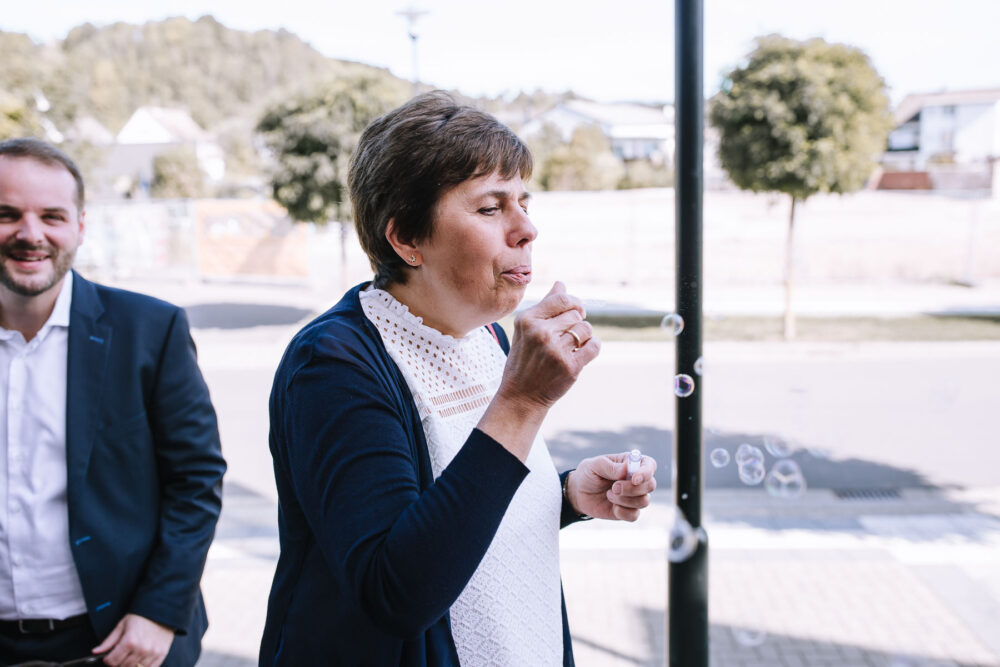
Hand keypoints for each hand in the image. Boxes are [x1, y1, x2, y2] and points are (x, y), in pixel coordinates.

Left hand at [93, 613, 174, 666]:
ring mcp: (152, 653)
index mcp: (130, 642)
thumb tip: (96, 651)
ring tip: (131, 656)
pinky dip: (142, 666)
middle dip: (118, 663)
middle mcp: (141, 649)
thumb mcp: (122, 626)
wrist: (161, 611)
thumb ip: (108, 641)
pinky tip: (140, 660)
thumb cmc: (141, 617)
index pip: (112, 661)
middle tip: (121, 655)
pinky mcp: (161, 655)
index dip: (107, 660)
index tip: (109, 657)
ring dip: (130, 665)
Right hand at [498, 281, 599, 409]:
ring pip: (586, 329)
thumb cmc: (524, 361)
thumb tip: (561, 284)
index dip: (574, 304)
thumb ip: (544, 306)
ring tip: (572, 347)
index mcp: (528, 320)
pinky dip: (592, 348)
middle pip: (576, 314)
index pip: (562, 299)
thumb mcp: (525, 331)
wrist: (521, 397)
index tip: (576, 312)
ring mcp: (555, 350)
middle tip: (568, 337)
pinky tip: (581, 354)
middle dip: (576, 323)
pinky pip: (594, 346)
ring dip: (584, 337)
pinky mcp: (570, 366)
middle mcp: (540, 332)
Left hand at [567, 452, 657, 521]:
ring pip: (644, 501)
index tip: (634, 479)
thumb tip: (626, 470)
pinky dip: (622, 512)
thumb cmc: (588, 474)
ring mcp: (634, 496)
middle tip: (614, 487)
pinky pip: (635, 515)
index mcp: (631, 464)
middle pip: (650, 485)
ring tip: (609, 495)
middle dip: (632, 489)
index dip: (646, 472)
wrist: (579, 493)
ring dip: (625, 500)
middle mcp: (636, 480)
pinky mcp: (629, 511)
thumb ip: (610, 467)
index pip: (649, 465)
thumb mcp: (594, 466)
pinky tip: (612, 507)